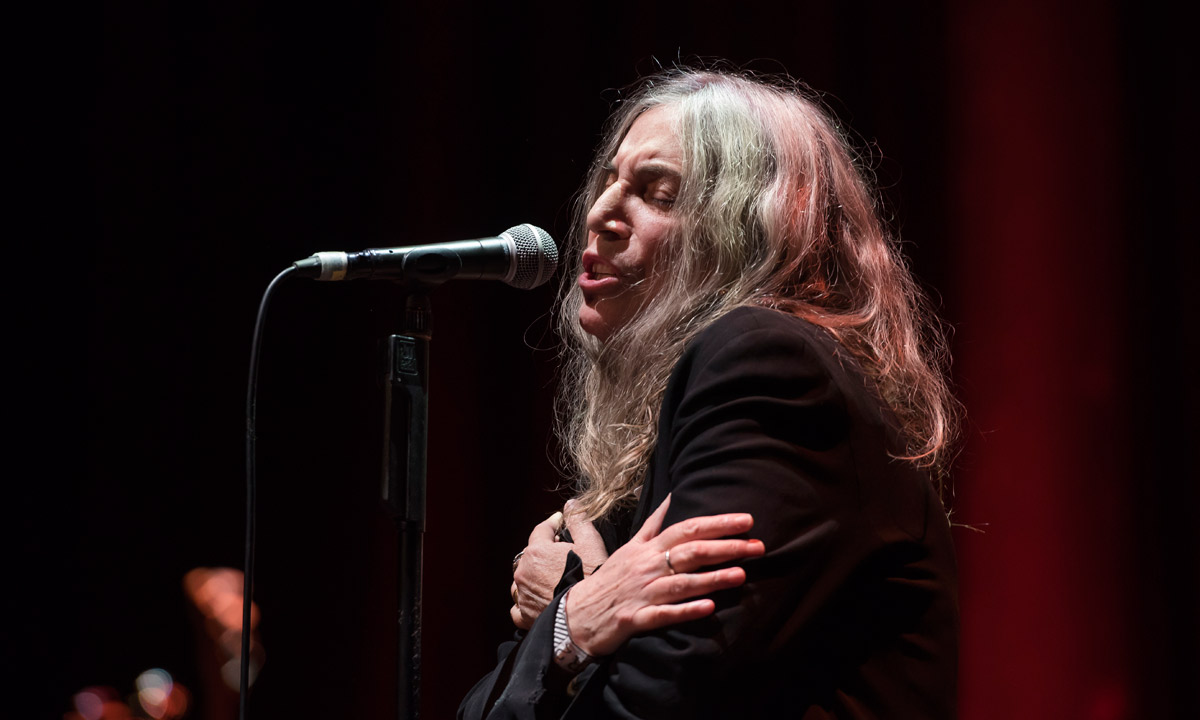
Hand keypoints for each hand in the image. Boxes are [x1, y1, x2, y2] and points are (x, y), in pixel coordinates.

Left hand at [510, 501, 609, 628]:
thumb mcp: (591, 543)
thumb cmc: (591, 577)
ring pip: (521, 581)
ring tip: (548, 579)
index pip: (542, 530)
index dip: (552, 524)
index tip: (560, 521)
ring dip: (531, 577)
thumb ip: (578, 521)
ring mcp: (523, 595)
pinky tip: (536, 601)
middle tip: (561, 554)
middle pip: (530, 555)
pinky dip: (525, 603)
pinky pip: (518, 607)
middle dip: (544, 552)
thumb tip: (570, 505)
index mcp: (537, 551)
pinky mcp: (525, 615)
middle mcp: (524, 572)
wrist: (589, 615)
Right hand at [564, 494, 763, 656]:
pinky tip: (709, 608)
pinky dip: (686, 610)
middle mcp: (647, 567)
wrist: (576, 614)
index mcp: (648, 548)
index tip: (747, 520)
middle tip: (757, 546)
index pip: (687, 528)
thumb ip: (654, 524)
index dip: (718, 523)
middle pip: (690, 553)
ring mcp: (642, 593)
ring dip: (712, 579)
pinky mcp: (635, 619)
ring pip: (681, 583)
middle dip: (725, 548)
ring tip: (742, 575)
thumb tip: (672, 495)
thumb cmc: (611, 579)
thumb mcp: (630, 546)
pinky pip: (663, 614)